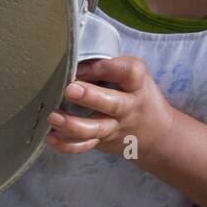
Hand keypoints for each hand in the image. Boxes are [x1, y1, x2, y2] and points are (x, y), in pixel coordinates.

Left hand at [45, 56, 174, 157]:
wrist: (157, 134)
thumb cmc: (136, 95)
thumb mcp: (133, 78)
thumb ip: (109, 68)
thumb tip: (71, 60)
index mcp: (137, 85)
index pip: (129, 72)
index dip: (106, 67)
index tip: (82, 66)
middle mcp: (128, 107)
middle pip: (112, 104)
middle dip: (90, 97)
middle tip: (69, 90)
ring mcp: (115, 127)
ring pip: (95, 129)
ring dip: (72, 125)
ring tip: (53, 117)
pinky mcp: (103, 142)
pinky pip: (85, 147)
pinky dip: (66, 144)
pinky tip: (50, 136)